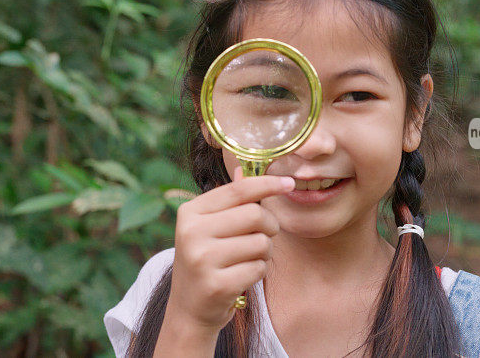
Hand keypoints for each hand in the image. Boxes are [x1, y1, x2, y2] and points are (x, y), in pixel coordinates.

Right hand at [165, 166, 292, 332]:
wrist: (189, 309)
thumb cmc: (207, 260)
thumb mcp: (209, 227)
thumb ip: (229, 200)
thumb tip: (243, 170)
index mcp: (190, 212)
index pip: (238, 190)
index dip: (268, 184)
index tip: (289, 183)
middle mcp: (191, 233)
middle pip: (255, 215)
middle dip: (270, 226)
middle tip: (264, 236)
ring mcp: (202, 260)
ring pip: (261, 243)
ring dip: (264, 252)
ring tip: (248, 259)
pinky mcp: (216, 285)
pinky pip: (258, 268)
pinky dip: (258, 271)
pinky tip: (242, 277)